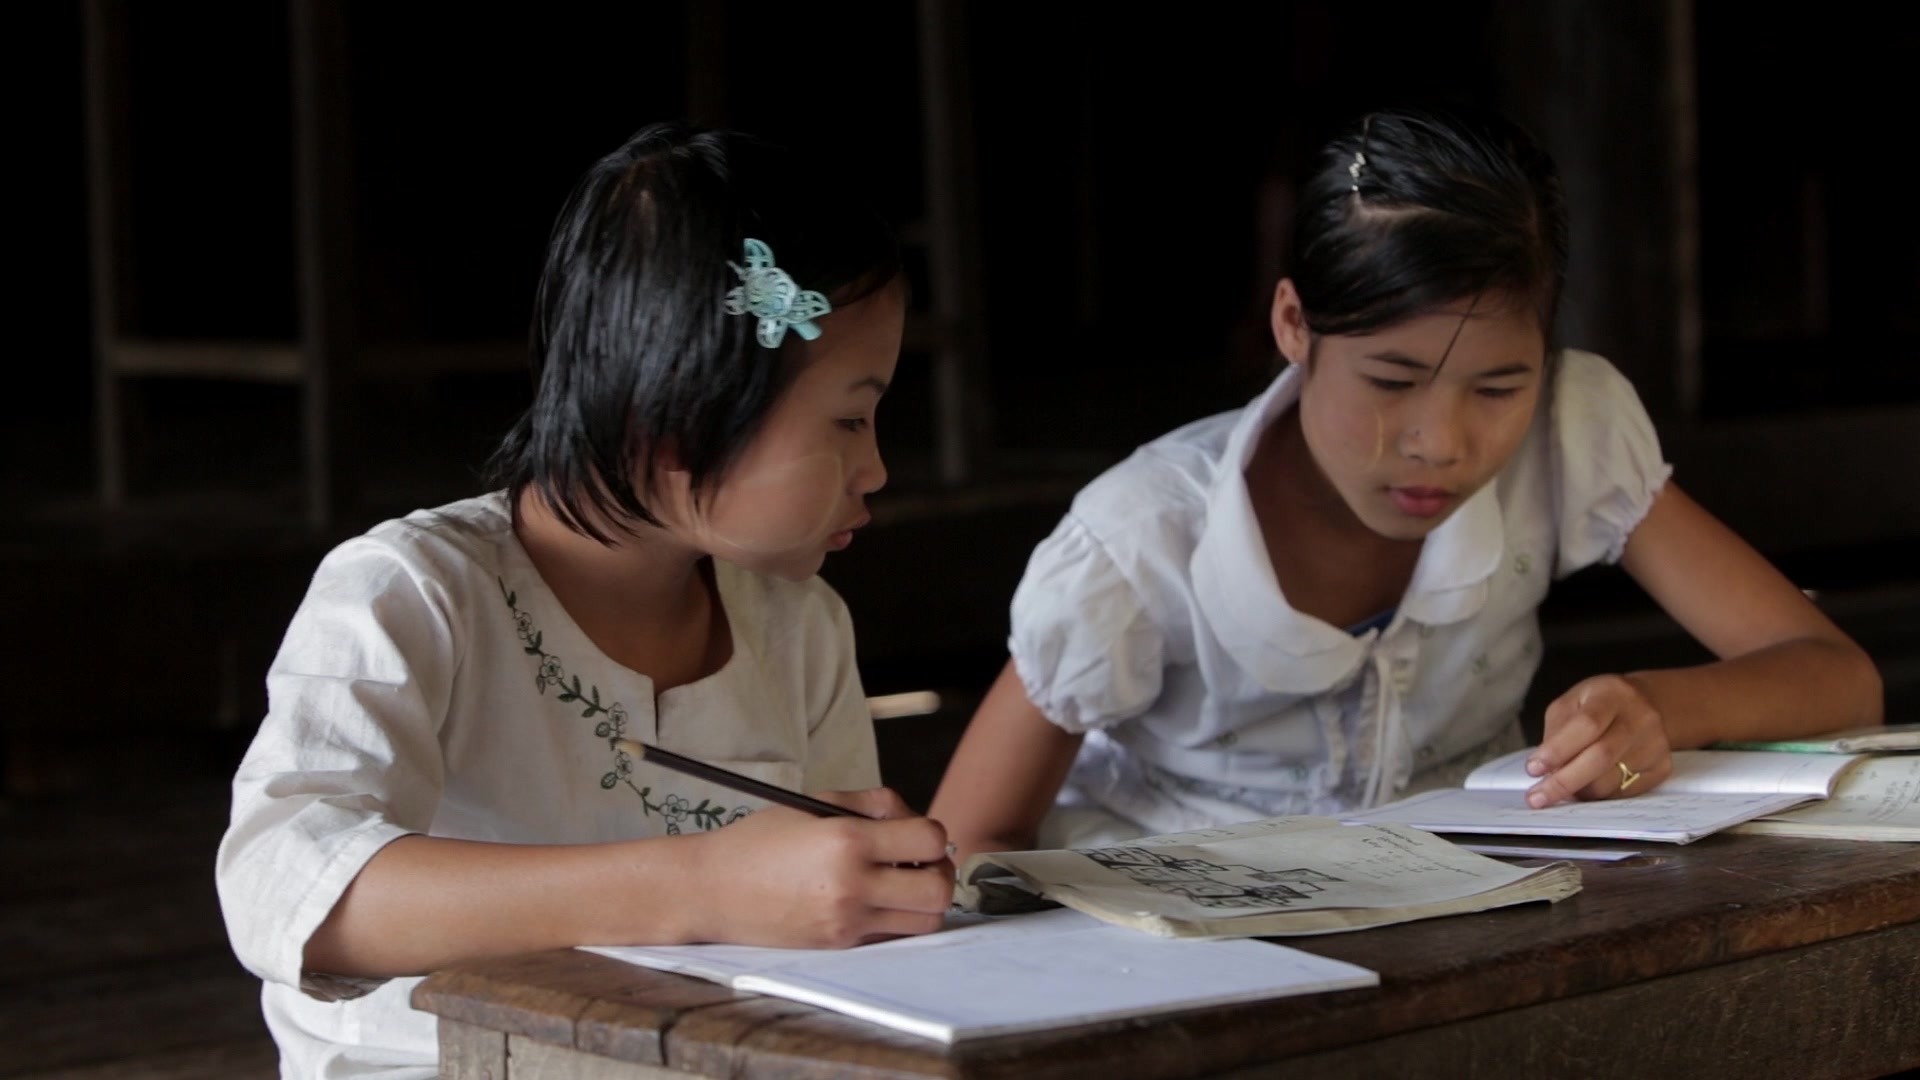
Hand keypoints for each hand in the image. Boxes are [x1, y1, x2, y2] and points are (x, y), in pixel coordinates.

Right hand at [682, 787, 953, 947]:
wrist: (710, 890)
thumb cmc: (758, 841)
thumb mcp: (813, 804)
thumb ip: (871, 804)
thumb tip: (913, 817)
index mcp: (846, 840)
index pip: (930, 840)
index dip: (932, 833)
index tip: (916, 831)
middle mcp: (851, 885)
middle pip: (939, 890)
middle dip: (940, 872)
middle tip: (921, 862)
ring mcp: (846, 921)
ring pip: (925, 921)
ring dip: (924, 900)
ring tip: (902, 882)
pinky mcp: (839, 945)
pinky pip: (893, 935)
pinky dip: (897, 919)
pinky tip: (876, 900)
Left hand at [1524, 674, 1672, 807]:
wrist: (1646, 704)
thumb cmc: (1598, 705)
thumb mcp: (1570, 704)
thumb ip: (1556, 734)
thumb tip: (1548, 772)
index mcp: (1612, 694)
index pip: (1586, 725)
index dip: (1558, 751)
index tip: (1533, 769)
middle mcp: (1640, 719)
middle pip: (1601, 757)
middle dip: (1564, 781)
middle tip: (1537, 797)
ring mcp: (1655, 745)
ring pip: (1611, 781)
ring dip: (1579, 791)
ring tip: (1560, 789)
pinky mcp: (1661, 768)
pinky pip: (1623, 793)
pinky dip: (1598, 796)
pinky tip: (1586, 787)